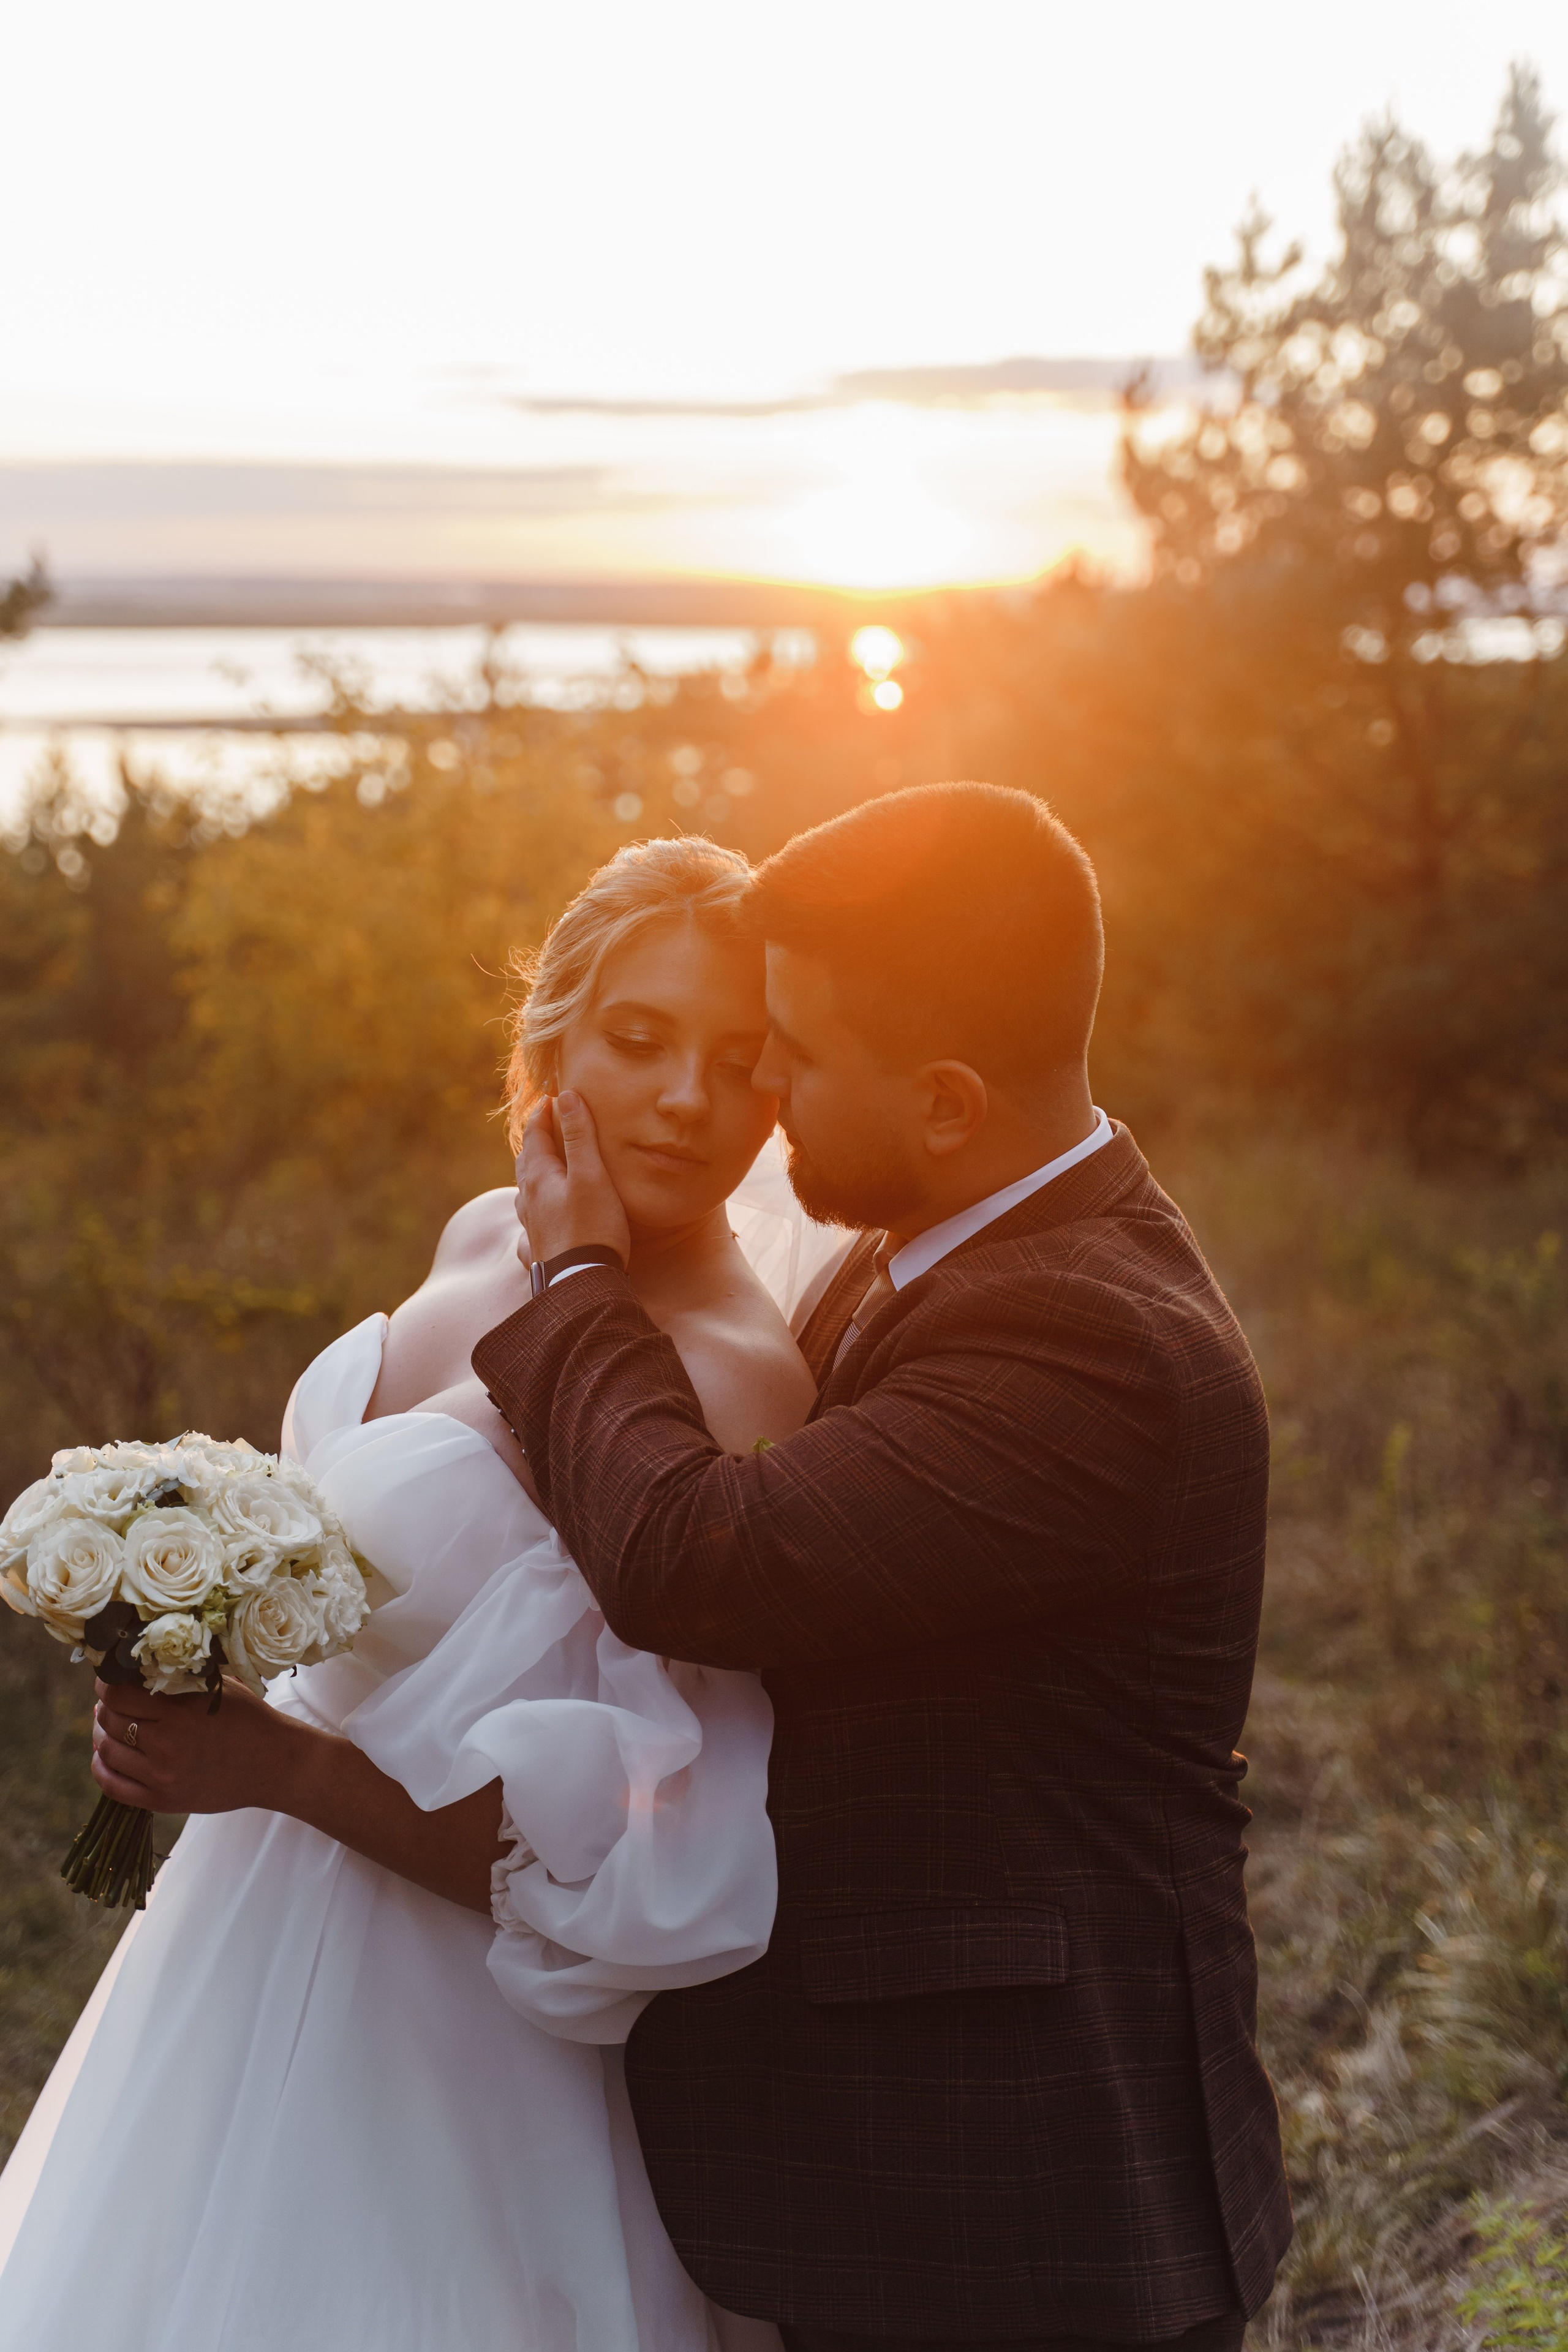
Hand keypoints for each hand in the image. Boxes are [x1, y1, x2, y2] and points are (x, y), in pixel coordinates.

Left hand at [93, 1674, 315, 1815]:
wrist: (273, 1763)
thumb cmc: (246, 1717)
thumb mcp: (216, 1687)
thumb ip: (176, 1678)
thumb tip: (132, 1668)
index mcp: (181, 1710)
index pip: (117, 1694)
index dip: (106, 1685)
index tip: (110, 1680)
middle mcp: (168, 1743)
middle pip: (110, 1721)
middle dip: (106, 1708)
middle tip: (113, 1703)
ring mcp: (163, 1776)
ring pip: (107, 1752)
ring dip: (103, 1736)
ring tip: (111, 1728)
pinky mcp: (162, 1801)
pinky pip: (113, 1786)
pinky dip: (102, 1768)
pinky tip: (108, 1757)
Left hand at [516, 1091, 631, 1272]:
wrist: (583, 1285)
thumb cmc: (592, 1227)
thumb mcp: (590, 1175)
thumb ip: (579, 1136)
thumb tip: (566, 1096)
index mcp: (539, 1178)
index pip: (535, 1136)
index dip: (543, 1114)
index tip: (551, 1097)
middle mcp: (529, 1202)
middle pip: (527, 1164)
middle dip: (536, 1142)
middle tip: (545, 1126)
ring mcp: (532, 1229)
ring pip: (526, 1195)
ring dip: (533, 1177)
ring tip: (543, 1170)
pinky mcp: (540, 1253)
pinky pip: (529, 1231)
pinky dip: (532, 1220)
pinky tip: (534, 1227)